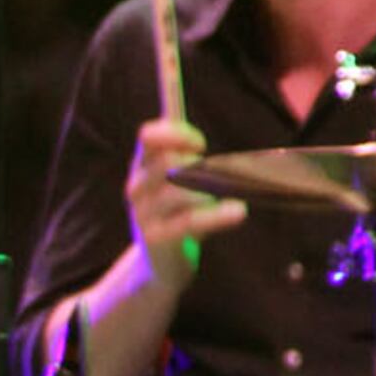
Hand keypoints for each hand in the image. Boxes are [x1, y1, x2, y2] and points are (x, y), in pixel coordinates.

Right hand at [125, 117, 245, 290]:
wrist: (159, 266)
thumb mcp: (179, 181)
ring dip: (207, 192)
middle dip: (194, 162)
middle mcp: (137, 188)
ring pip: (180, 190)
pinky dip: (216, 215)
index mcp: (142, 167)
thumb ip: (184, 151)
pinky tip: (238, 211)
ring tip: (218, 199)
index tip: (199, 142)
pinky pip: (189, 221)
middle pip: (165, 160)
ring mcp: (143, 215)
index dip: (175, 132)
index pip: (149, 137)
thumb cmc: (178, 213)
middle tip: (212, 172)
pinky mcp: (157, 239)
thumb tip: (183, 109)